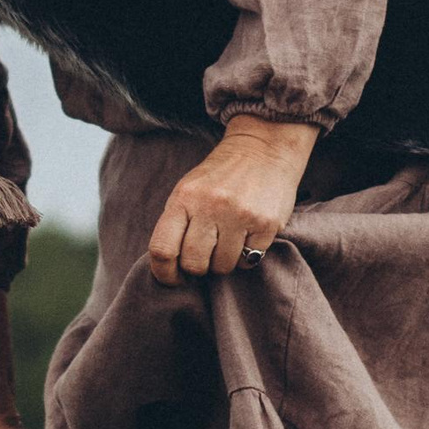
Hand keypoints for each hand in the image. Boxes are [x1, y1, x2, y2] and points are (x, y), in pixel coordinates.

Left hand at [147, 114, 317, 284]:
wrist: (262, 149)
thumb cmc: (219, 177)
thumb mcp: (188, 190)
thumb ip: (176, 223)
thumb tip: (168, 266)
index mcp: (184, 198)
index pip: (162, 249)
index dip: (164, 273)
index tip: (172, 279)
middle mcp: (210, 206)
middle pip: (194, 263)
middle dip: (198, 268)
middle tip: (205, 256)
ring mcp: (239, 215)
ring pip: (222, 266)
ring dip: (223, 262)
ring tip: (227, 242)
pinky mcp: (266, 223)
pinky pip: (249, 260)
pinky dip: (246, 256)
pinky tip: (247, 236)